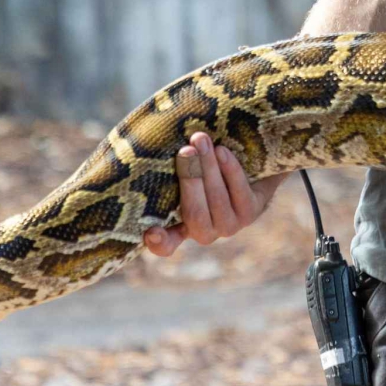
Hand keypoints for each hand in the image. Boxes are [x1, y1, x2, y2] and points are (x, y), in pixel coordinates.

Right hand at [142, 132, 285, 255]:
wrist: (250, 170)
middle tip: (186, 150)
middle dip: (190, 179)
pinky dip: (230, 170)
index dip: (158, 241)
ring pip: (217, 199)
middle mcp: (204, 231)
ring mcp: (228, 225)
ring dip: (209, 167)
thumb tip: (135, 143)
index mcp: (180, 227)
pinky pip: (240, 192)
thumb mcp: (185, 171)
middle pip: (194, 213)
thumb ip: (169, 169)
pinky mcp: (250, 212)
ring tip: (202, 141)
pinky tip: (222, 151)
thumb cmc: (203, 168)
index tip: (151, 232)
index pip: (166, 244)